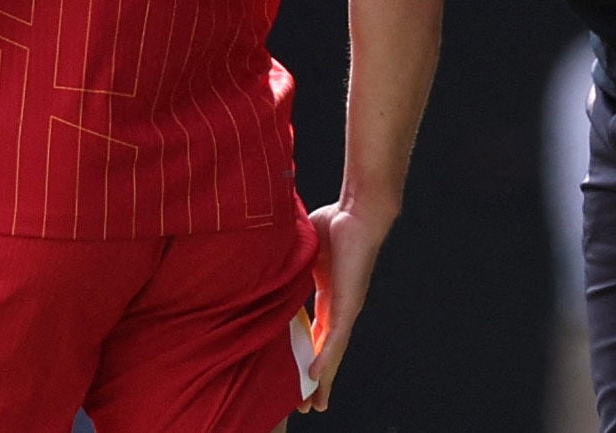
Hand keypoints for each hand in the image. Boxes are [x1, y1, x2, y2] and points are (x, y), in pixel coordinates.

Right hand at [300, 199, 394, 411]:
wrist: (359, 210)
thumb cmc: (333, 220)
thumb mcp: (301, 248)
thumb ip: (286, 259)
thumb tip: (257, 255)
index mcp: (326, 293)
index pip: (316, 333)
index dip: (309, 356)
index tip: (300, 379)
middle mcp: (339, 305)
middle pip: (327, 350)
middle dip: (318, 380)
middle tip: (309, 406)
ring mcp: (346, 306)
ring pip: (333, 351)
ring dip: (323, 379)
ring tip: (314, 403)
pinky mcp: (348, 301)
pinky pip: (336, 335)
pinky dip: (326, 357)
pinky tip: (317, 377)